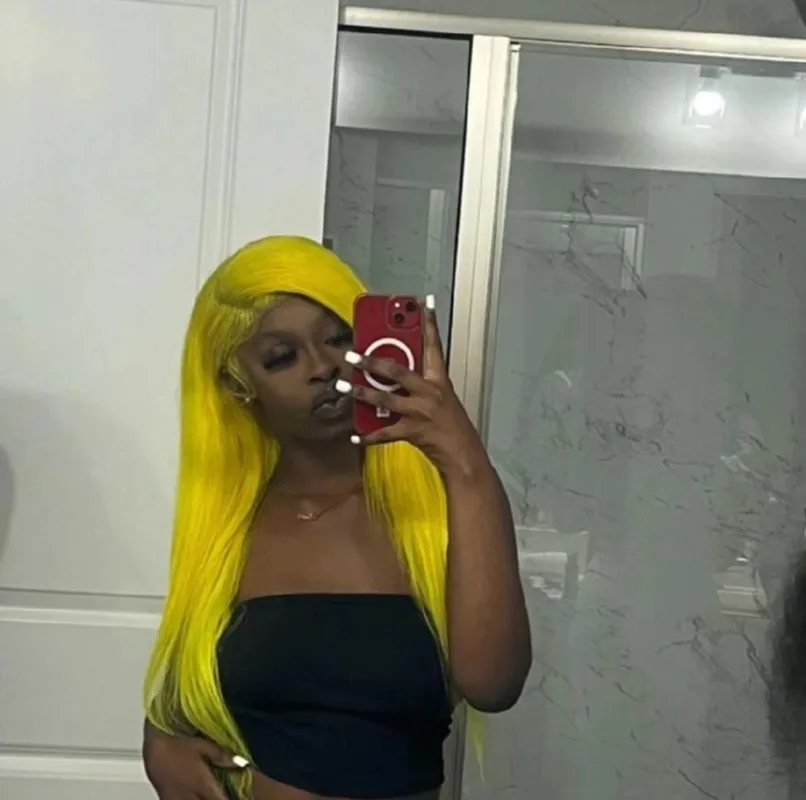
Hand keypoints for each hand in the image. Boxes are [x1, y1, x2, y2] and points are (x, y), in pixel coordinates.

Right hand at [143, 726, 247, 799]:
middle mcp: (189, 797)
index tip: (240, 795)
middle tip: (223, 793)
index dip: (230, 798)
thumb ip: (221, 756)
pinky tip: (197, 795)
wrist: (152, 746)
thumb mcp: (202, 745)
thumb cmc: (177, 742)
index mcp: (202, 784)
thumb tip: (240, 762)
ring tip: (211, 794)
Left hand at [340, 296, 483, 475]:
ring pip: (386, 398)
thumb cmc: (453, 427)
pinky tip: (355, 436)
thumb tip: (393, 373)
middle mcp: (430, 393)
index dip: (429, 324)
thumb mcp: (443, 399)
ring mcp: (421, 412)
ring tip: (343, 386)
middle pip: (398, 371)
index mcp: (440, 381)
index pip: (434, 346)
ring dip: (362, 392)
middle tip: (352, 354)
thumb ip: (421, 384)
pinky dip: (368, 435)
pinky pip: (385, 432)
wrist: (464, 456)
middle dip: (372, 361)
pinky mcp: (414, 432)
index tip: (423, 303)